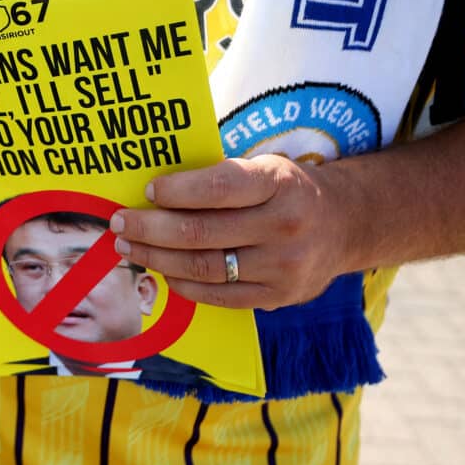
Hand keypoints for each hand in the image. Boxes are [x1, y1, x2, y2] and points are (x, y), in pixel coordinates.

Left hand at [110, 155, 354, 309]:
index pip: (217, 188)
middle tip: (120, 223)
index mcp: (279, 183)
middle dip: (150, 228)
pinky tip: (164, 271)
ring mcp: (282, 266)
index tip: (147, 192)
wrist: (344, 226)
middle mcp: (283, 225)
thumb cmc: (288, 191)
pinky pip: (218, 295)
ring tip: (130, 246)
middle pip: (201, 232)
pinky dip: (184, 284)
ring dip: (158, 257)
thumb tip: (156, 193)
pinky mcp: (278, 296)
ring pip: (204, 267)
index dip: (176, 191)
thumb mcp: (266, 168)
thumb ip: (222, 179)